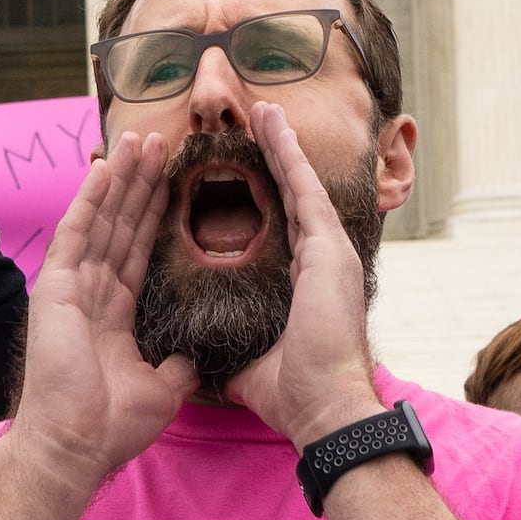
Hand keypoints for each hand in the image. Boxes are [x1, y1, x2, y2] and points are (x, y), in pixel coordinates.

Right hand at [8, 126, 191, 492]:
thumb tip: (193, 357)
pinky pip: (77, 232)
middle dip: (140, 184)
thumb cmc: (111, 426)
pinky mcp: (55, 286)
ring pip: (102, 220)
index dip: (154, 214)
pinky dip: (91, 199)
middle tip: (160, 143)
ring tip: (140, 140)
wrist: (76, 445)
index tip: (172, 180)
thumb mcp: (161, 389)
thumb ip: (175, 365)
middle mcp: (91, 292)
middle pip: (121, 225)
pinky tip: (105, 167)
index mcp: (114, 313)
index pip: (138, 250)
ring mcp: (70, 286)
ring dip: (121, 180)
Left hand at [230, 101, 384, 449]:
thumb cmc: (291, 394)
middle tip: (258, 121)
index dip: (262, 196)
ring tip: (264, 110)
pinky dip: (288, 154)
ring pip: (298, 183)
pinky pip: (302, 188)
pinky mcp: (327, 247)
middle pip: (291, 196)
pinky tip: (274, 125)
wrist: (323, 409)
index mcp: (302, 284)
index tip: (244, 170)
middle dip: (275, 157)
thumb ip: (227, 343)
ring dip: (281, 144)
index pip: (278, 227)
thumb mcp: (246, 360)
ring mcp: (327, 251)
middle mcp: (319, 260)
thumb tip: (193, 356)